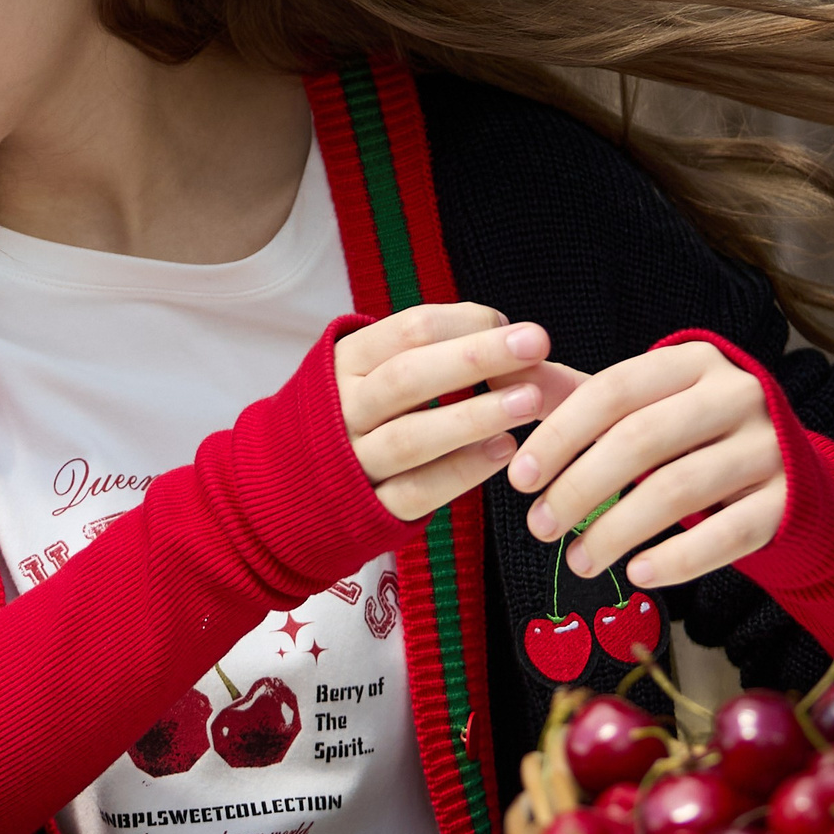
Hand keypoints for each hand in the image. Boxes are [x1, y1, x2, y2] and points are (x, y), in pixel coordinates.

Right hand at [335, 304, 586, 521]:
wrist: (297, 481)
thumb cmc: (361, 410)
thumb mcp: (375, 367)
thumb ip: (432, 347)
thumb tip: (503, 331)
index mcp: (347, 363)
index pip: (408, 330)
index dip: (467, 324)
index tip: (517, 329)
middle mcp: (343, 410)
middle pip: (408, 377)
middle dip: (476, 358)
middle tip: (535, 345)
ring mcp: (353, 462)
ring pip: (410, 438)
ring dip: (473, 417)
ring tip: (530, 402)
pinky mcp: (369, 509)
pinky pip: (417, 491)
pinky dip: (462, 471)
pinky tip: (504, 451)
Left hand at [508, 340, 783, 588]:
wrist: (788, 466)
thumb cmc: (692, 432)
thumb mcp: (643, 403)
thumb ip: (575, 394)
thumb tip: (501, 374)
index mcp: (692, 360)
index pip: (612, 390)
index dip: (559, 435)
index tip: (519, 480)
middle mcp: (737, 393)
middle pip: (641, 439)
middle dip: (580, 487)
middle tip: (540, 528)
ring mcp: (770, 445)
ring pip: (680, 489)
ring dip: (617, 531)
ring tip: (578, 561)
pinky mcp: (789, 499)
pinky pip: (729, 533)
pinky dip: (679, 558)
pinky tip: (638, 574)